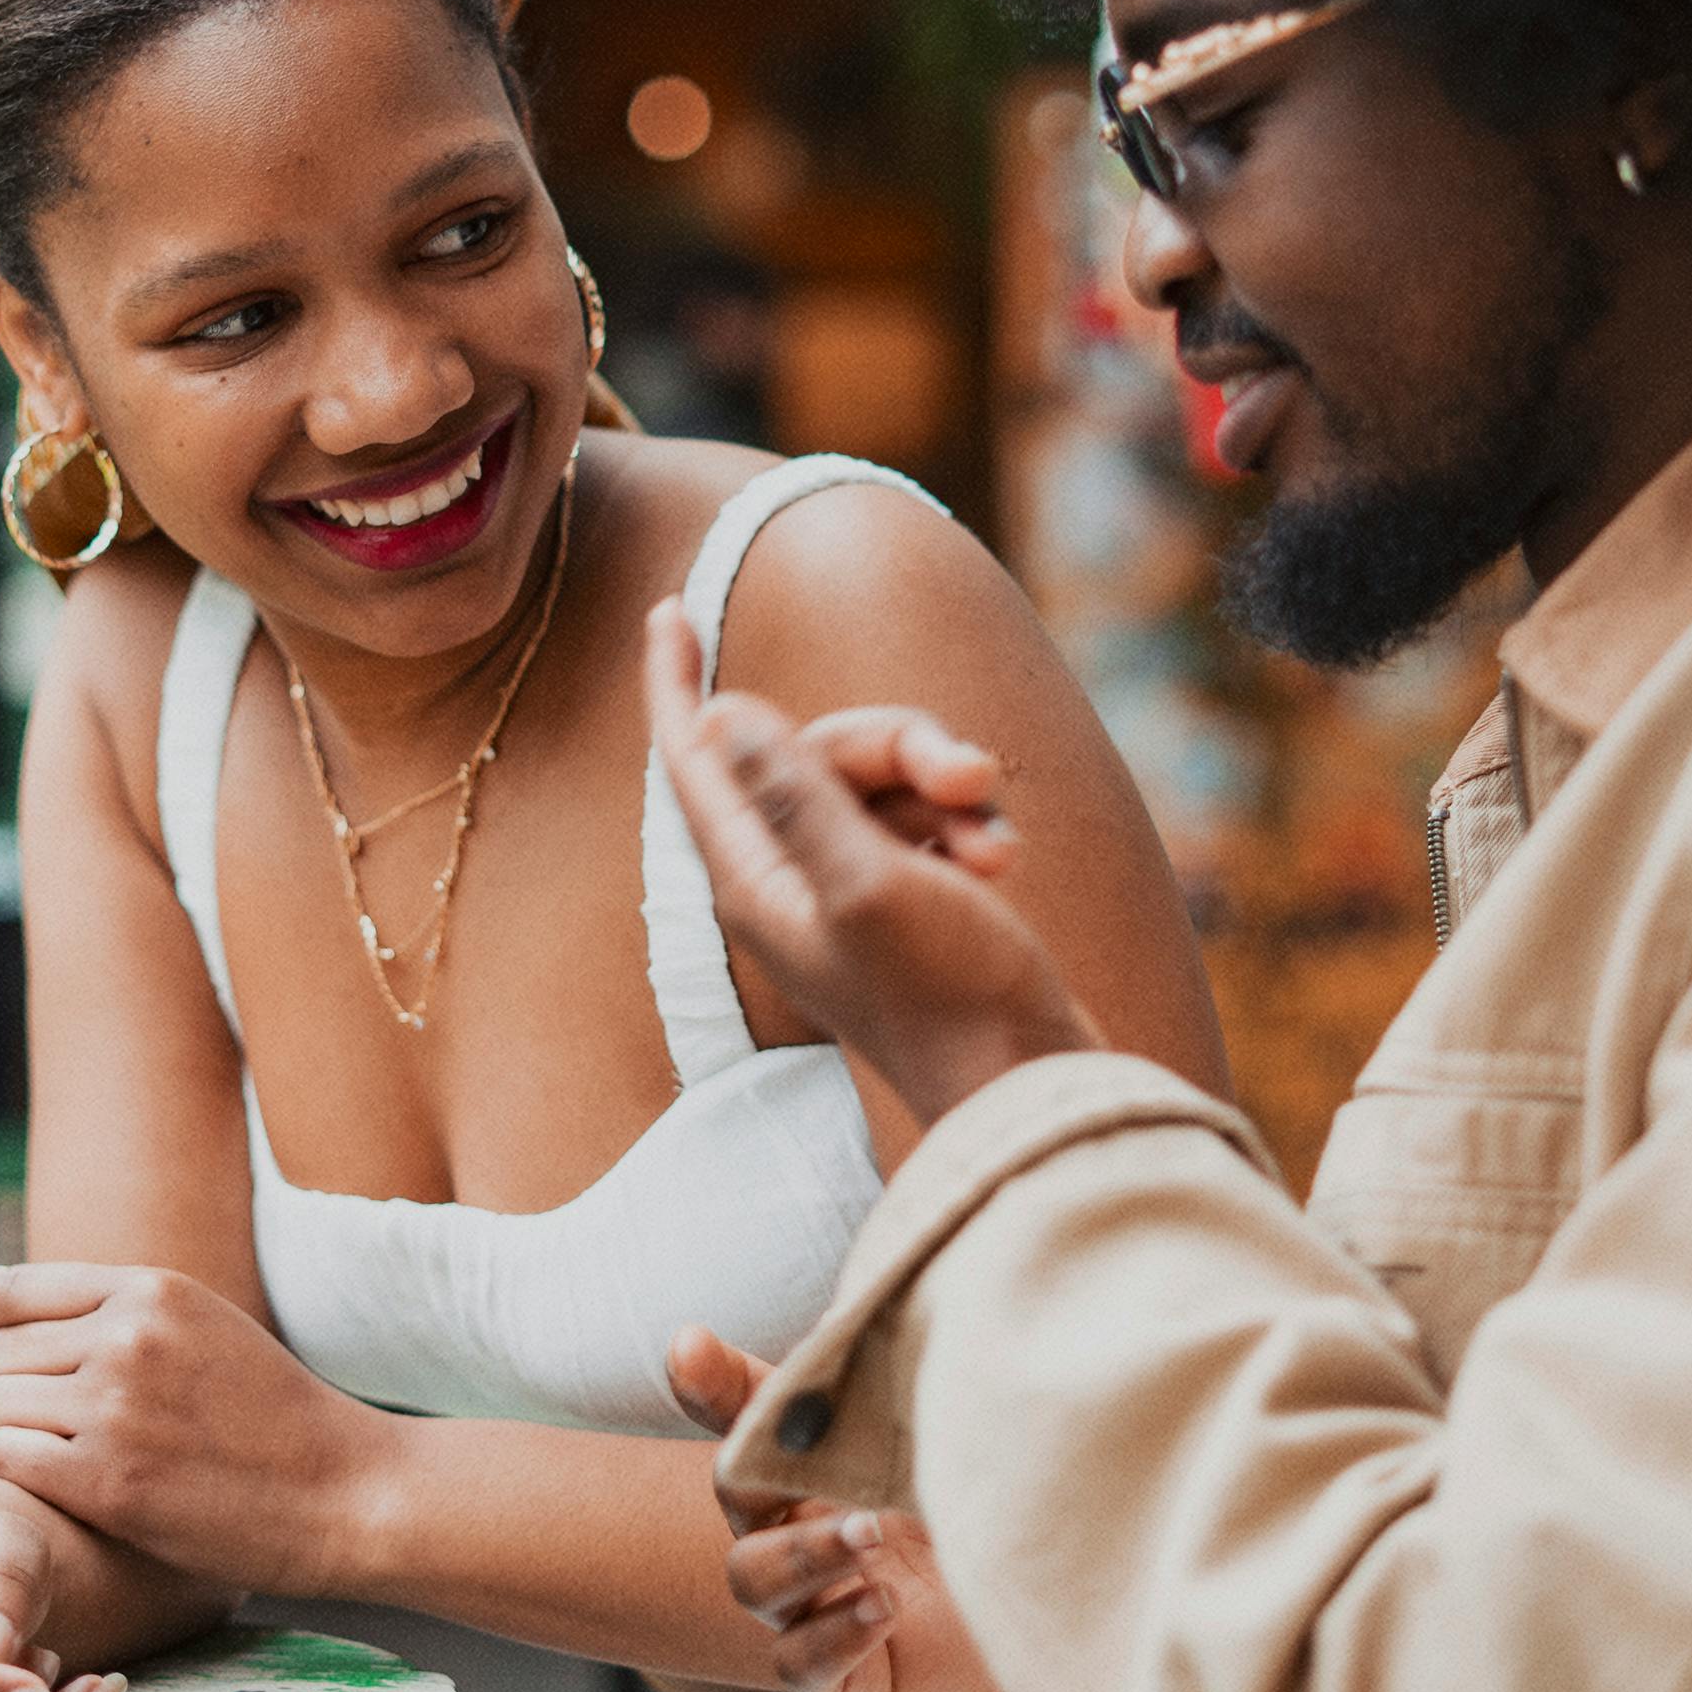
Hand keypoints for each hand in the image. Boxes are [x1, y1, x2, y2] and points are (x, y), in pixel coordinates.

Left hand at [0, 1264, 373, 1594]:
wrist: (347, 1490)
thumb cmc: (272, 1417)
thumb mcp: (203, 1327)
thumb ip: (114, 1310)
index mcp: (152, 1289)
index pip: (12, 1292)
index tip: (22, 1373)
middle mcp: (126, 1336)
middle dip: (13, 1393)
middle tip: (59, 1432)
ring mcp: (114, 1407)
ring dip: (12, 1438)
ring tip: (65, 1461)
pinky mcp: (106, 1481)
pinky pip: (1, 1460)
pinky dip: (20, 1479)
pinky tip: (70, 1490)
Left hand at [645, 602, 1099, 1126]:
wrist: (1025, 1083)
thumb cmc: (945, 993)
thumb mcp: (866, 881)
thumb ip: (795, 795)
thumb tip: (721, 716)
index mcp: (752, 878)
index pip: (693, 758)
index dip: (676, 682)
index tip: (665, 608)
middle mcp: (788, 880)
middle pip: (819, 751)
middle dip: (900, 745)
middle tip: (969, 777)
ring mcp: (847, 889)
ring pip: (885, 781)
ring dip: (947, 793)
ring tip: (997, 845)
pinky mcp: (906, 898)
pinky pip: (925, 820)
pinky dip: (965, 827)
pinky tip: (1006, 861)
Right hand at [668, 1325, 1005, 1691]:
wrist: (1071, 1602)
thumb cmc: (1008, 1509)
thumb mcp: (962, 1436)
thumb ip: (902, 1382)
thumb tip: (860, 1311)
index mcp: (823, 1464)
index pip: (753, 1414)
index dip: (714, 1381)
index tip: (691, 1344)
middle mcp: (808, 1527)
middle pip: (736, 1499)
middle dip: (763, 1480)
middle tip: (846, 1483)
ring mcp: (821, 1602)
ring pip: (752, 1582)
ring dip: (802, 1557)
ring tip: (870, 1541)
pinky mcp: (850, 1674)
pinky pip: (797, 1663)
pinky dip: (830, 1635)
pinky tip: (882, 1610)